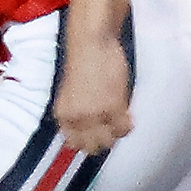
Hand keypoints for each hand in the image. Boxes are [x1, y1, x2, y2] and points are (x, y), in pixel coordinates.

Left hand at [53, 35, 132, 154]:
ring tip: (118, 121)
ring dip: (115, 133)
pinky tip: (127, 115)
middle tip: (110, 129)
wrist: (91, 43)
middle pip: (92, 147)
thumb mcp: (70, 94)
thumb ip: (77, 113)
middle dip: (102, 140)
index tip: (94, 137)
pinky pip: (124, 128)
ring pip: (110, 140)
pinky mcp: (114, 107)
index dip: (87, 141)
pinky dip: (127, 125)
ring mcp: (96, 115)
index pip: (73, 144)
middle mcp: (77, 119)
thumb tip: (90, 129)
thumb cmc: (81, 61)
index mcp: (62, 115)